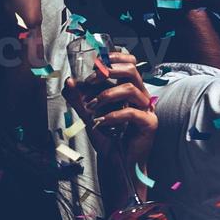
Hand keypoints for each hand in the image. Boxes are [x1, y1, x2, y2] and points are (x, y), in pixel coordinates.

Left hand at [62, 51, 157, 188]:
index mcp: (131, 91)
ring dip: (106, 95)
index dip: (116, 58)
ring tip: (92, 107)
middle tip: (91, 81)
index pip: (131, 65)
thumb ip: (79, 99)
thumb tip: (69, 81)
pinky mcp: (149, 123)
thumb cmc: (109, 138)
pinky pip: (131, 112)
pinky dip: (112, 116)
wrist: (116, 162)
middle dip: (109, 72)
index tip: (97, 61)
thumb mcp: (89, 115)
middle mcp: (141, 97)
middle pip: (133, 71)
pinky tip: (101, 122)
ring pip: (130, 89)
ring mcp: (147, 109)